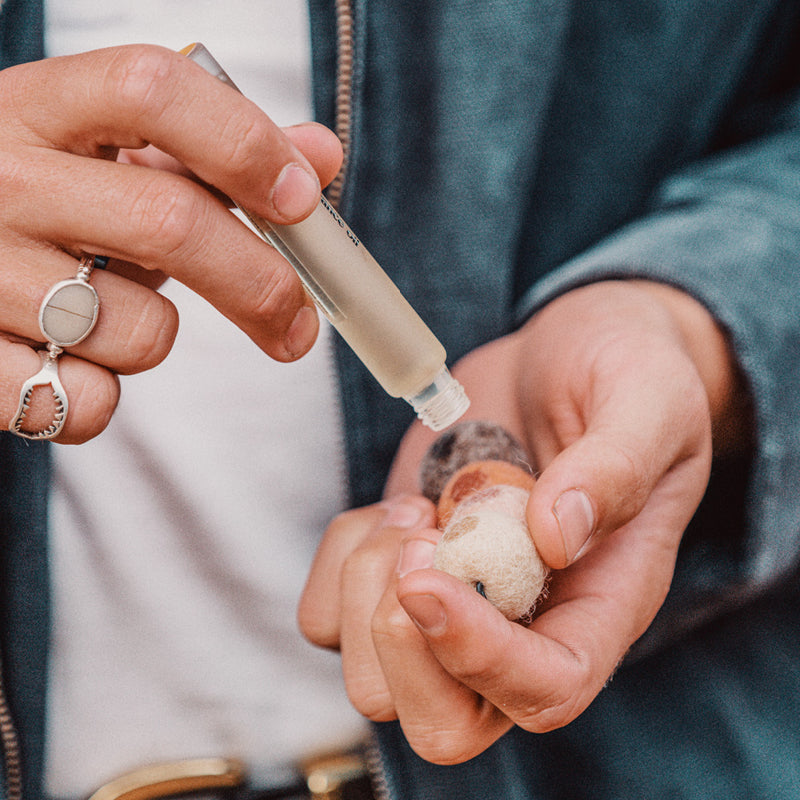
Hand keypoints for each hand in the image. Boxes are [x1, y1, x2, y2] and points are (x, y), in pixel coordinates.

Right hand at [0, 45, 341, 441]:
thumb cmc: (49, 208)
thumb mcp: (111, 159)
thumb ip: (216, 154)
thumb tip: (321, 157)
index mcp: (39, 108)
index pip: (150, 90)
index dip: (243, 143)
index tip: (302, 200)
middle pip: (170, 222)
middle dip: (260, 284)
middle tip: (297, 322)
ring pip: (140, 331)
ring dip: (157, 339)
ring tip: (111, 314)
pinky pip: (88, 402)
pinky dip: (102, 397)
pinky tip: (72, 363)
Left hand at [300, 280, 749, 762]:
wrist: (567, 356)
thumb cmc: (624, 376)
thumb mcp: (648, 399)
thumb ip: (616, 466)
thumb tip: (553, 539)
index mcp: (600, 605)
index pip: (544, 692)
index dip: (478, 659)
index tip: (430, 578)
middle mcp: (523, 624)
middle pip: (444, 723)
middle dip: (403, 643)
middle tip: (421, 534)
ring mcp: (454, 600)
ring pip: (371, 677)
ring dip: (366, 589)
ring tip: (416, 510)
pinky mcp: (400, 567)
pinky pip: (331, 613)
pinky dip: (341, 560)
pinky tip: (393, 509)